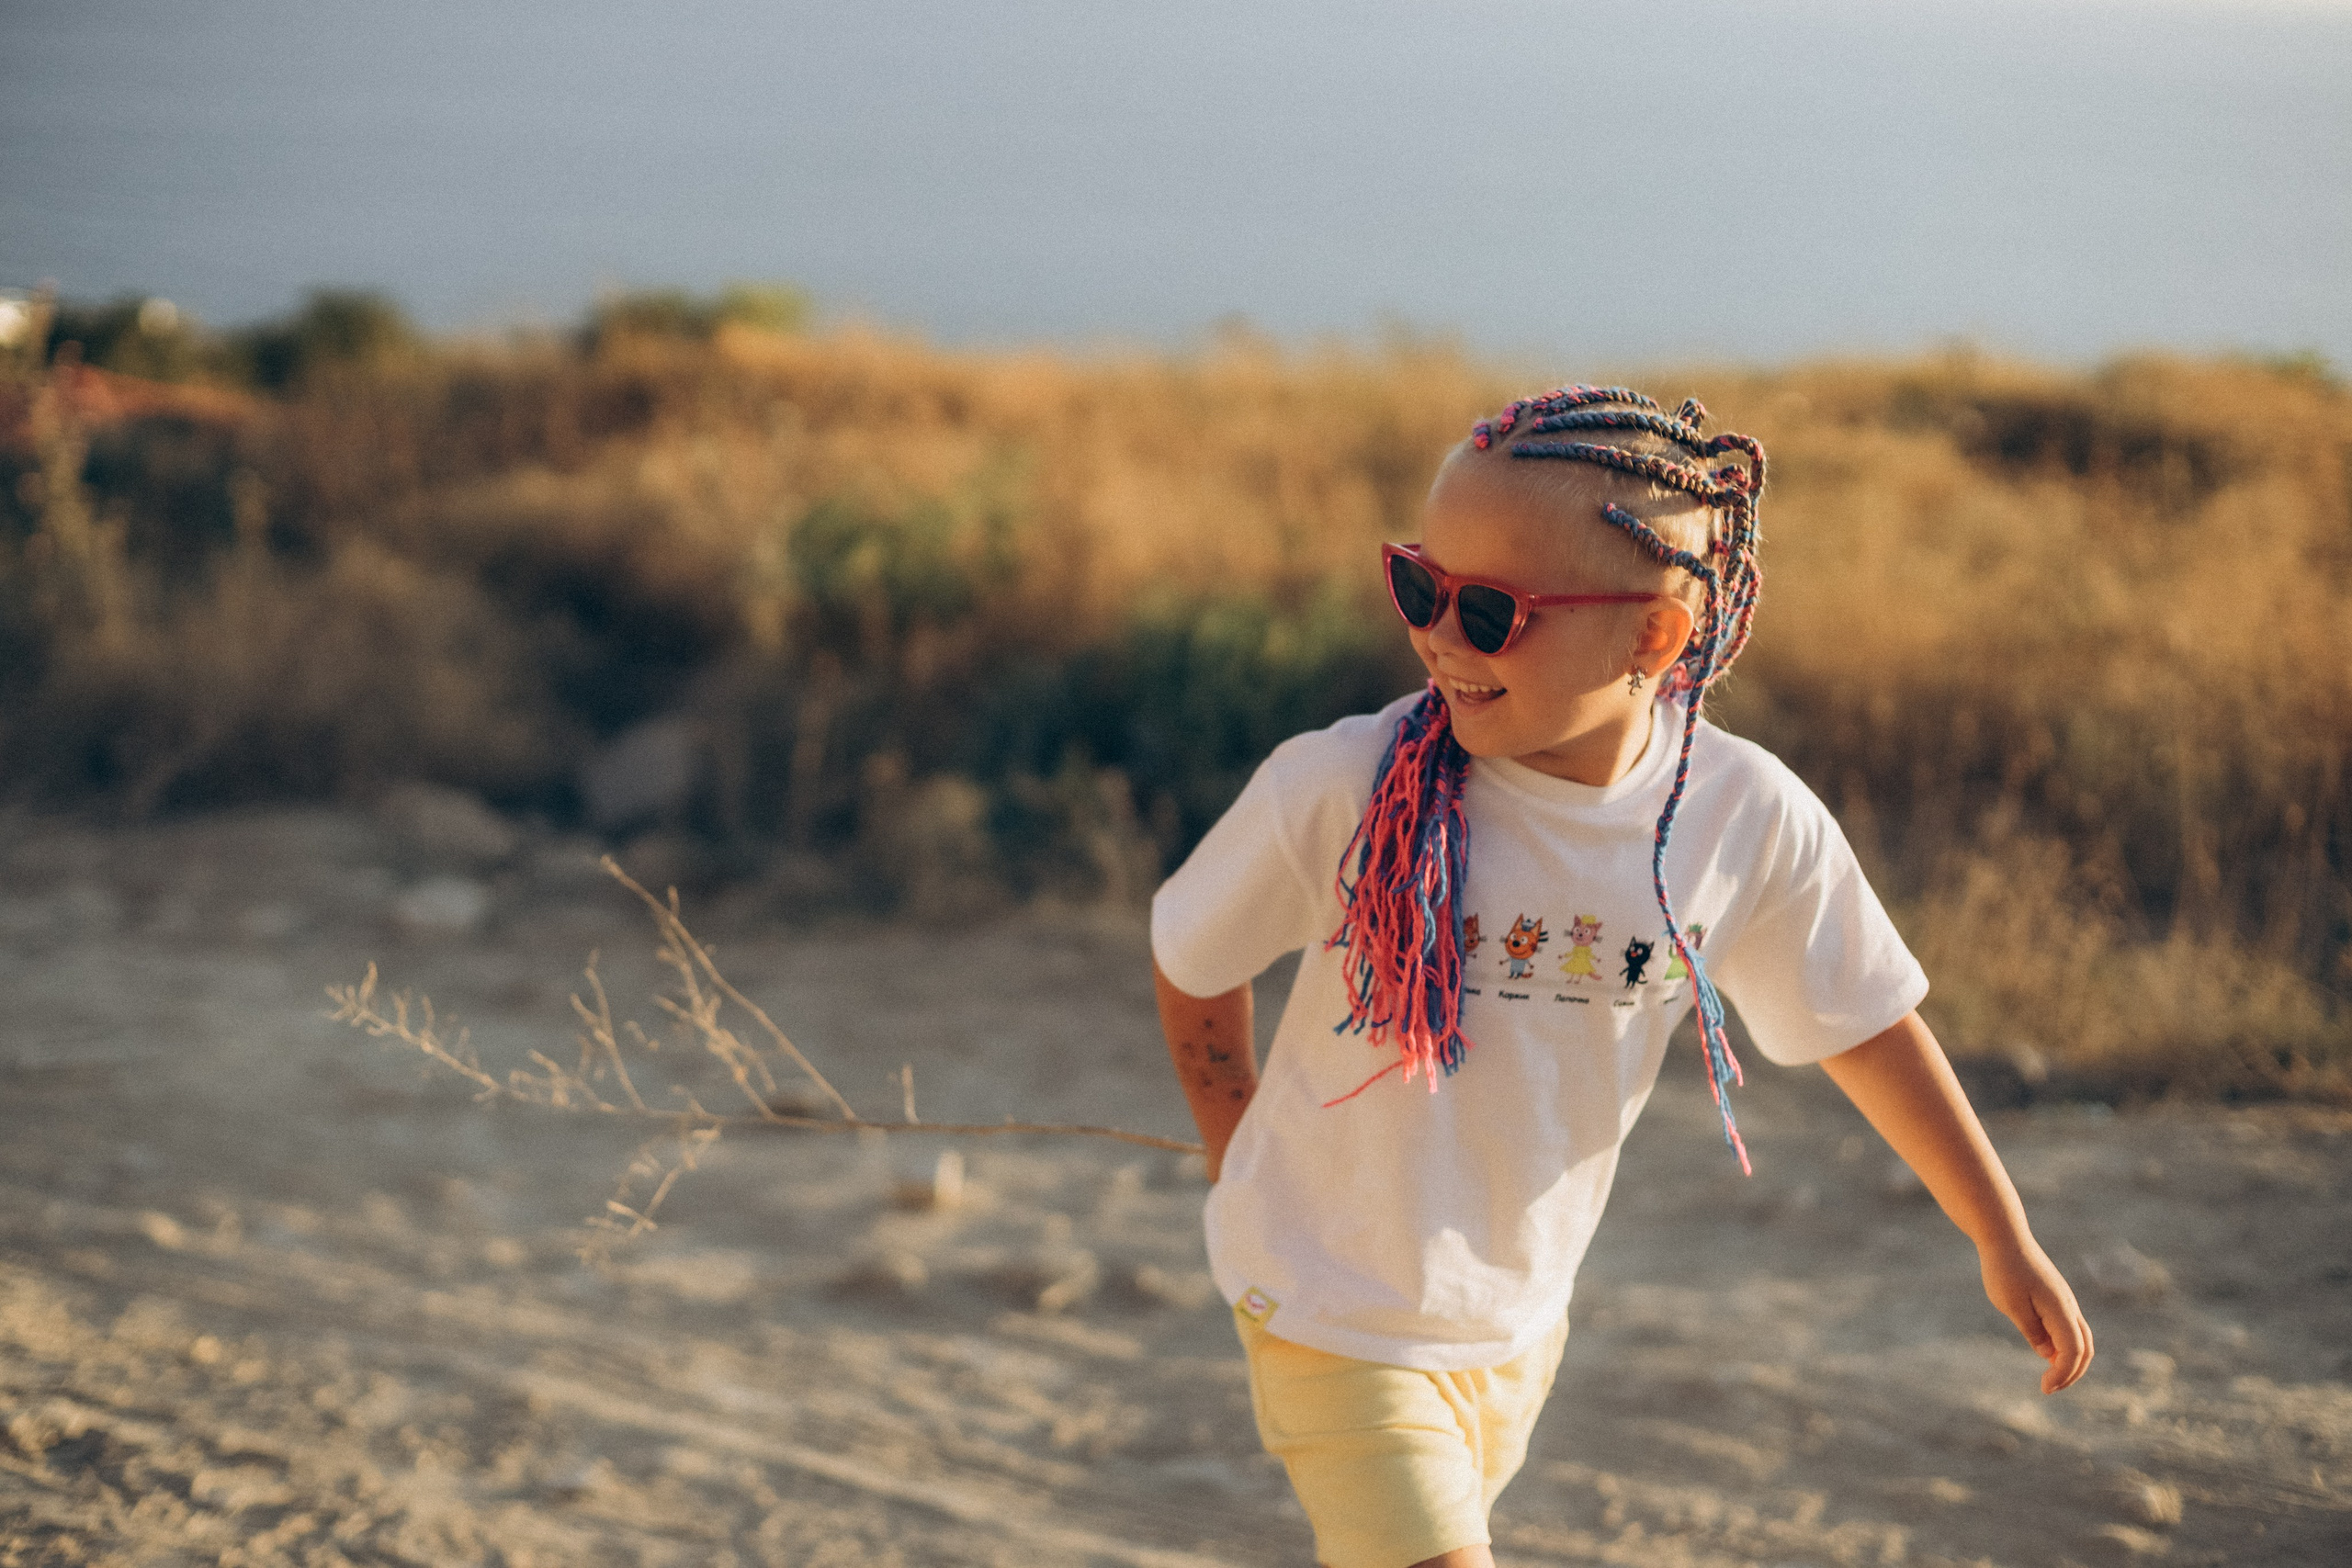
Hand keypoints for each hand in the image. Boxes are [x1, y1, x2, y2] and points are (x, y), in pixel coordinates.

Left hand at [1978, 1235, 2093, 1392]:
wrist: (2005, 1237)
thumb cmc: (2004, 1270)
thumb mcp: (2012, 1305)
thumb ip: (2032, 1331)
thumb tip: (2047, 1354)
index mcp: (2060, 1309)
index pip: (2073, 1351)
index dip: (2063, 1374)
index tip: (2044, 1388)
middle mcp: (2069, 1306)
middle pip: (2085, 1348)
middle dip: (2072, 1373)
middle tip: (2050, 1388)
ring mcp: (2065, 1301)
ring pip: (2080, 1338)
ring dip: (2069, 1360)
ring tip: (2049, 1376)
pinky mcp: (2057, 1297)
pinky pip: (2068, 1327)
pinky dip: (2063, 1345)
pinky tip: (2045, 1352)